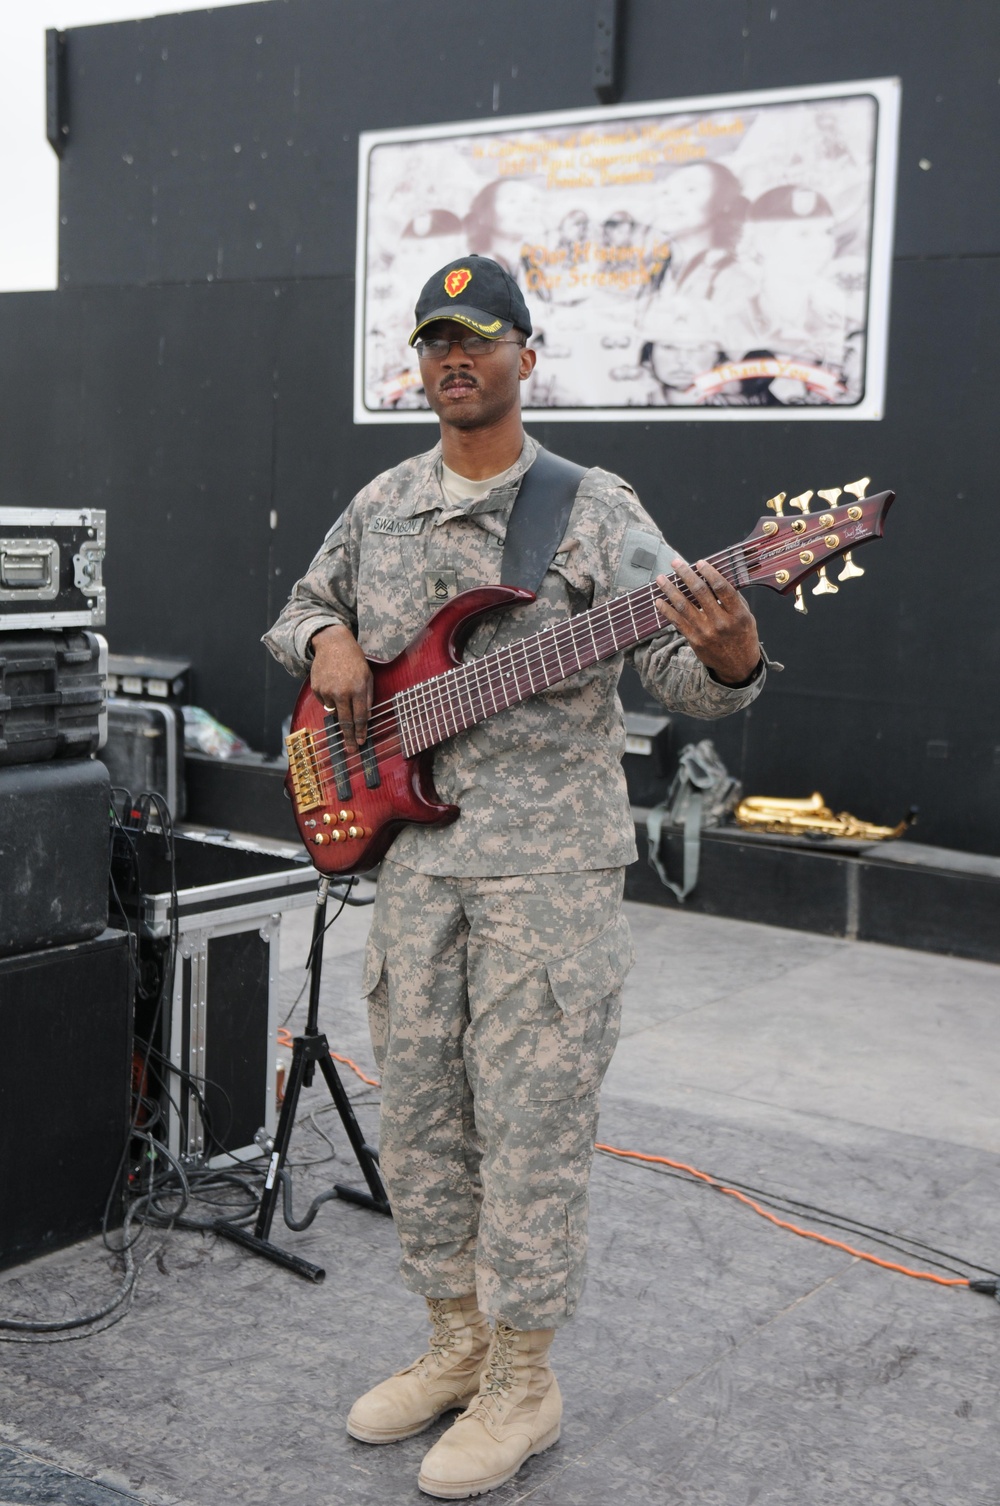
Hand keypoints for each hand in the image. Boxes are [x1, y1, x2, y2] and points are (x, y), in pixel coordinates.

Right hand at [309, 624, 372, 748]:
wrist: (333, 644)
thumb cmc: (354, 660)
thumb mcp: (368, 676)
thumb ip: (368, 697)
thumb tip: (366, 718)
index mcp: (358, 689)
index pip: (360, 717)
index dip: (361, 732)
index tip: (361, 742)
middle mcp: (342, 692)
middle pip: (345, 721)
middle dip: (349, 737)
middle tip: (350, 749)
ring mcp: (327, 691)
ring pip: (334, 711)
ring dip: (339, 709)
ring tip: (341, 691)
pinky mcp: (317, 689)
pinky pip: (325, 702)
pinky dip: (330, 699)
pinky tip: (333, 684)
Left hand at [654, 559, 760, 685]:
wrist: (738, 666)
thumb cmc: (742, 636)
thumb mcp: (747, 616)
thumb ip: (734, 599)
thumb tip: (716, 576)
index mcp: (738, 614)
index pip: (722, 588)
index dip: (709, 573)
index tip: (699, 562)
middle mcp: (721, 623)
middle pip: (700, 593)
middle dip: (686, 575)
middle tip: (675, 563)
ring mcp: (706, 632)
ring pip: (684, 606)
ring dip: (670, 590)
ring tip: (660, 579)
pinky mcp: (695, 641)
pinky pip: (677, 622)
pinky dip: (666, 610)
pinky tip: (659, 600)